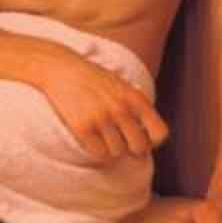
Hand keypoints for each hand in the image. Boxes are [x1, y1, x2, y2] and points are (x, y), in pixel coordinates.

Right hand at [29, 52, 167, 165]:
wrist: (61, 68)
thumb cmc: (94, 80)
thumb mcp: (123, 87)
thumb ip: (136, 109)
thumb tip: (147, 145)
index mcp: (136, 98)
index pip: (160, 134)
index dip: (152, 141)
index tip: (140, 137)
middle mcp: (121, 108)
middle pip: (138, 147)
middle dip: (129, 146)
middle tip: (117, 137)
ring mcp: (102, 118)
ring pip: (117, 152)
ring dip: (110, 148)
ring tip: (101, 133)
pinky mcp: (82, 127)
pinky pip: (99, 154)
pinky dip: (96, 151)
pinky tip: (91, 138)